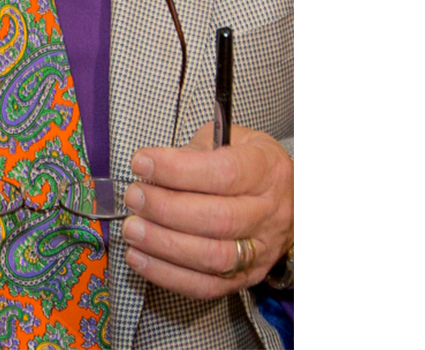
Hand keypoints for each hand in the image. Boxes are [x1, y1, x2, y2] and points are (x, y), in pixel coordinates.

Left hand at [120, 123, 292, 299]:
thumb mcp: (233, 138)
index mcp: (265, 171)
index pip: (223, 173)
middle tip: (134, 196)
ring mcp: (261, 250)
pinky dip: (168, 275)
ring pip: (212, 256)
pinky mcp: (246, 278)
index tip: (142, 162)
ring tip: (131, 228)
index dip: (177, 169)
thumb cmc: (251, 163)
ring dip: (163, 245)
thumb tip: (156, 166)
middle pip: (217, 218)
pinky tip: (139, 258)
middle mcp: (268, 213)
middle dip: (166, 208)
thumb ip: (198, 149)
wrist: (292, 201)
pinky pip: (207, 286)